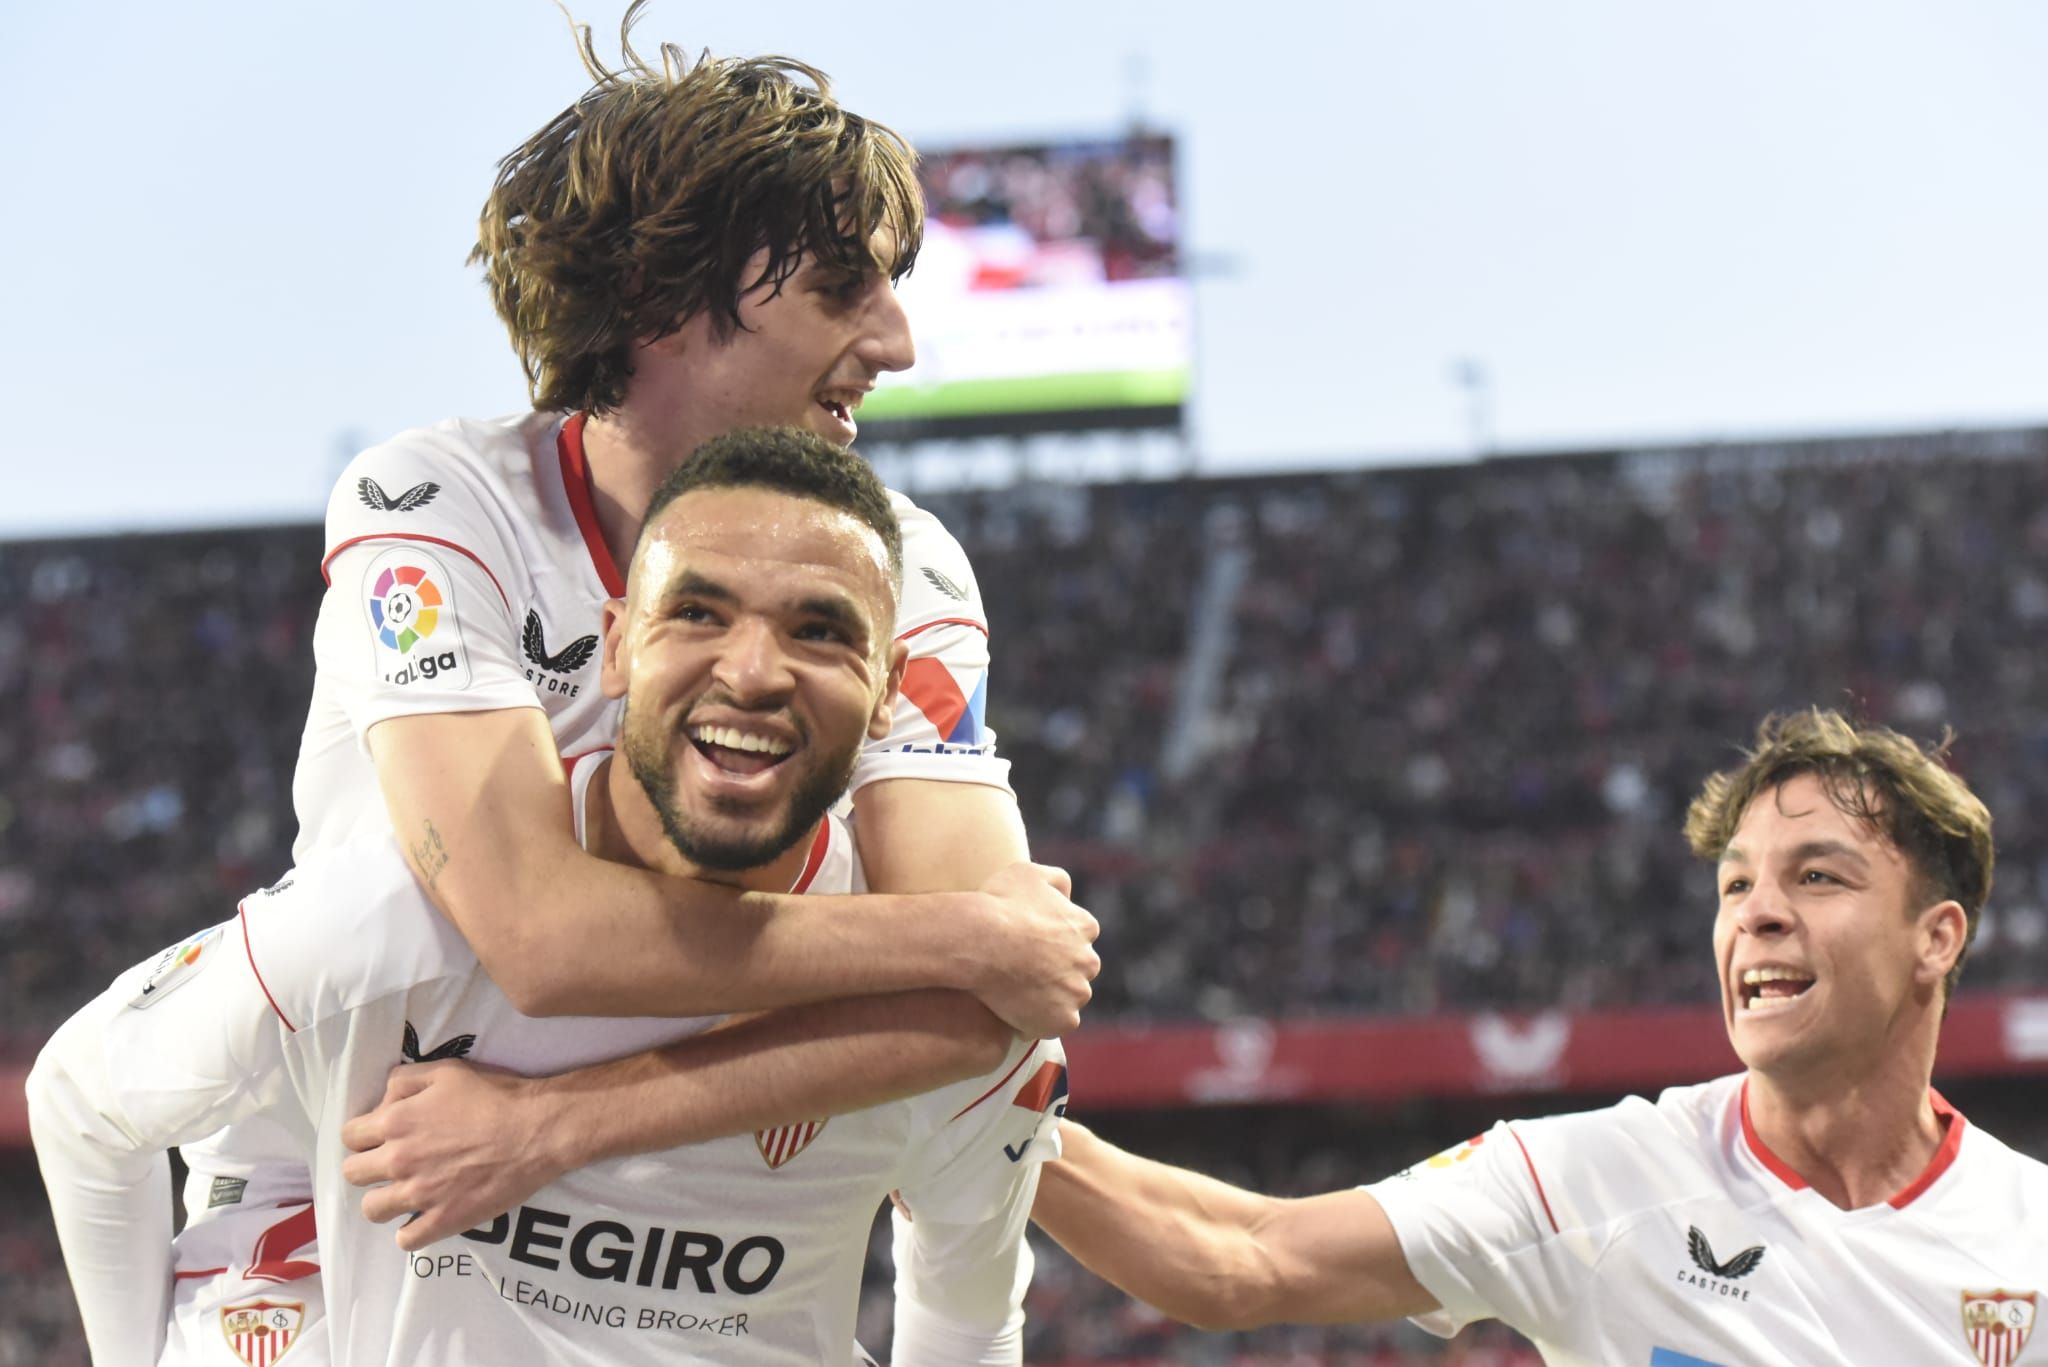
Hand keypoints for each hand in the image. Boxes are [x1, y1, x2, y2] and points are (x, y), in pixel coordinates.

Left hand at [339, 1059, 568, 1249]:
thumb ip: (405, 1080)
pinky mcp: (443, 1220)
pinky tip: (424, 1218)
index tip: (380, 1137)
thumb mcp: (447, 1071)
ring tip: (406, 1193)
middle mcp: (399, 1160)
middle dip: (368, 1167)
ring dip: (384, 1201)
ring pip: (373, 1210)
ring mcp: (419, 1194)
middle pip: (353, 1174)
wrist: (536, 1130)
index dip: (363, 1135)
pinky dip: (410, 1231)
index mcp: (396, 1121)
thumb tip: (383, 1100)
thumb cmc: (494, 1095)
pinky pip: (406, 1239)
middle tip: (393, 1164)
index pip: (349, 1136)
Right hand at [968, 862, 1098, 1037]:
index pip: (1077, 938)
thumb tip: (1066, 893)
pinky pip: (1056, 1024)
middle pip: (1076, 970)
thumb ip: (1055, 879)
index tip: (1030, 947)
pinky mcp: (1063, 1020)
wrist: (981, 941)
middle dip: (1057, 971)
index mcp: (1085, 926)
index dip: (1052, 944)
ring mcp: (1077, 993)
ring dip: (1050, 997)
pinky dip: (1041, 1021)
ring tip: (1016, 994)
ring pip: (1068, 998)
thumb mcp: (1028, 872)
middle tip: (1022, 972)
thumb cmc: (1000, 904)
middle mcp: (1088, 960)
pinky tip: (1017, 1012)